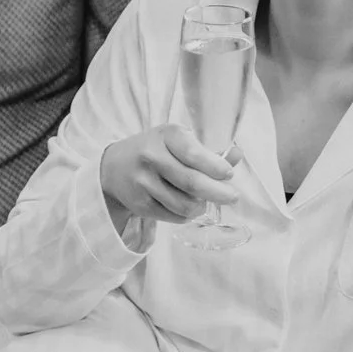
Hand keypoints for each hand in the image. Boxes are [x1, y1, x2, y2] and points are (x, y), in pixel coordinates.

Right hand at [100, 124, 239, 227]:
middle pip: (192, 183)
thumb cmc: (156, 150)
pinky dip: (187, 215)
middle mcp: (151, 157)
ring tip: (206, 201)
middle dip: (218, 192)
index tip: (228, 174)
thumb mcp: (178, 140)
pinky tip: (189, 206)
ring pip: (185, 204)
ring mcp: (144, 183)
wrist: (114, 167)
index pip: (193, 154)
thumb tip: (237, 155)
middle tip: (233, 196)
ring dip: (202, 206)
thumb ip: (208, 150)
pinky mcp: (140, 205)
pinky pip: (174, 216)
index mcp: (165, 135)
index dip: (215, 167)